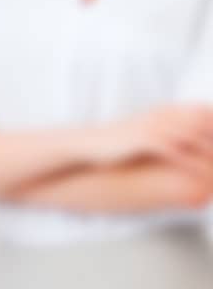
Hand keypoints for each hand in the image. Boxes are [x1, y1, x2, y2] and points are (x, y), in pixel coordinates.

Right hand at [87, 104, 212, 168]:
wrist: (88, 144)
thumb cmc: (117, 142)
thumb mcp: (144, 131)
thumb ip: (166, 130)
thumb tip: (183, 141)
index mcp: (166, 111)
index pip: (204, 114)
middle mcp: (163, 116)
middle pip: (205, 126)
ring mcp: (155, 127)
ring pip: (196, 140)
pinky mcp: (147, 141)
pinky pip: (179, 153)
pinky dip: (196, 165)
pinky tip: (206, 176)